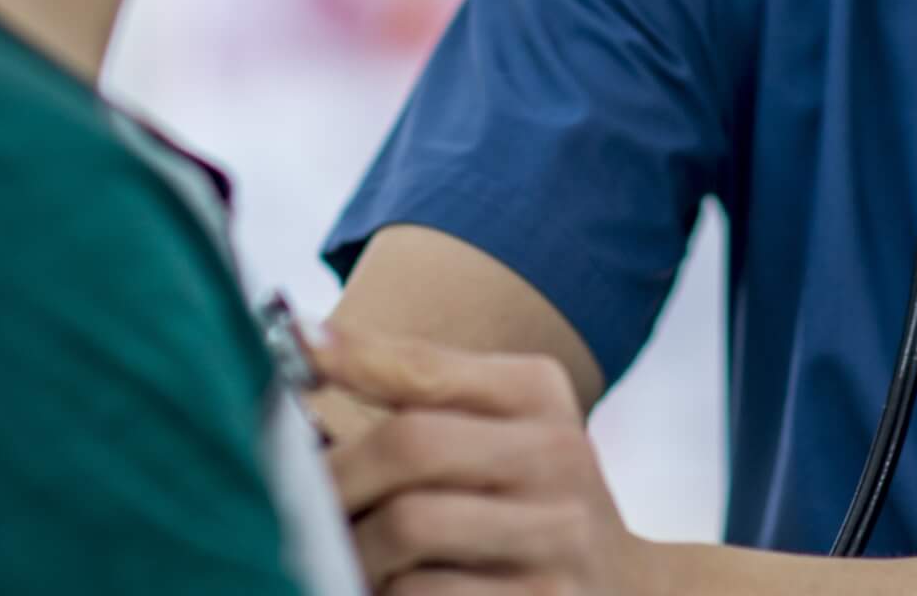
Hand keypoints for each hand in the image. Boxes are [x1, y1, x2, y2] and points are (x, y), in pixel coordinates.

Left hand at [312, 324, 655, 595]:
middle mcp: (560, 456)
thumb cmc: (524, 499)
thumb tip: (306, 346)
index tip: (295, 349)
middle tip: (295, 503)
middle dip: (336, 478)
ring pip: (408, 527)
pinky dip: (384, 594)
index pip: (429, 366)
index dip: (356, 357)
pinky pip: (423, 595)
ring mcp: (557, 537)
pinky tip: (384, 588)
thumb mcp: (499, 428)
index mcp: (540, 394)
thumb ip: (417, 389)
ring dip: (353, 547)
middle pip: (412, 445)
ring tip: (339, 554)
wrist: (622, 591)